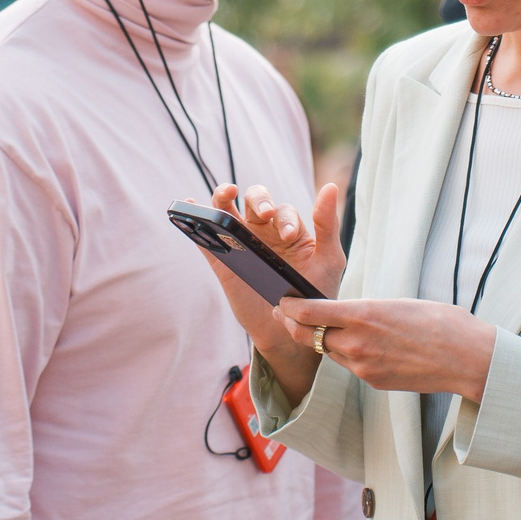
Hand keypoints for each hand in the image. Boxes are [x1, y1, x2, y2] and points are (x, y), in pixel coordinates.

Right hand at [204, 183, 343, 402]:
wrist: (291, 332)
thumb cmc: (316, 293)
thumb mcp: (329, 259)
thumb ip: (328, 224)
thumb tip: (330, 187)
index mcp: (288, 228)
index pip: (283, 211)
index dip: (284, 219)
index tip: (288, 237)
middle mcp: (264, 232)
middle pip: (255, 200)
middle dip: (258, 199)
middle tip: (265, 214)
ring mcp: (241, 245)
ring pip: (228, 211)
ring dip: (223, 197)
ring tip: (226, 193)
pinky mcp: (223, 263)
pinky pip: (206, 238)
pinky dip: (196, 219)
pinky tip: (190, 205)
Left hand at [275, 296, 495, 402]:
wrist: (467, 357)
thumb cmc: (440, 322)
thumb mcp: (397, 303)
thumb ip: (364, 310)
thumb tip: (344, 313)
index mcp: (362, 314)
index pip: (308, 311)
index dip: (289, 306)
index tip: (282, 300)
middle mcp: (356, 343)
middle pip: (307, 335)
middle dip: (293, 324)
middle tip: (285, 313)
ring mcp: (363, 366)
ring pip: (327, 351)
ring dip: (319, 339)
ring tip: (317, 326)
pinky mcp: (373, 381)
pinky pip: (348, 365)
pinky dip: (345, 353)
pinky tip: (355, 344)